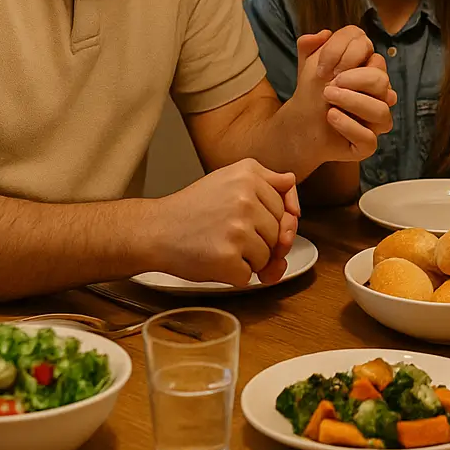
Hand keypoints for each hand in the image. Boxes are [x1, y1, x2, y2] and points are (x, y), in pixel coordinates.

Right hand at [153, 159, 299, 286]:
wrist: (155, 230)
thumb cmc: (192, 209)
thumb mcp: (229, 179)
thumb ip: (266, 181)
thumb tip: (293, 188)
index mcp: (249, 174)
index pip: (286, 206)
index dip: (276, 221)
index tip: (262, 225)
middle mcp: (246, 198)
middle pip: (280, 233)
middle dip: (261, 242)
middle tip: (230, 234)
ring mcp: (238, 229)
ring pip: (268, 256)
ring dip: (249, 260)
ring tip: (220, 244)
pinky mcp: (229, 257)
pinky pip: (250, 275)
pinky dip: (235, 275)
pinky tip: (215, 259)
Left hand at [285, 29, 396, 166]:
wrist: (300, 124)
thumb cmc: (312, 91)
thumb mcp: (307, 64)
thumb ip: (309, 45)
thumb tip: (323, 34)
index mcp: (368, 69)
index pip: (370, 51)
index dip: (346, 53)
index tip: (321, 67)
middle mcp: (378, 95)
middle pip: (381, 80)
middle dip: (354, 79)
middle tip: (328, 84)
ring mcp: (374, 121)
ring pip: (381, 110)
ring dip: (353, 101)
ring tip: (328, 98)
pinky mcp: (366, 145)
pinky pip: (369, 139)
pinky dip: (349, 126)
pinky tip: (331, 117)